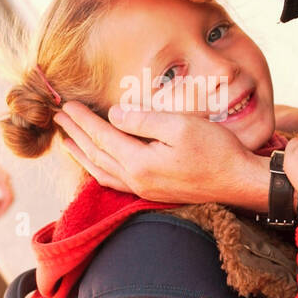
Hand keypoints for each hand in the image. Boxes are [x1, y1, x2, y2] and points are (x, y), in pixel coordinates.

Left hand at [0, 148, 14, 216]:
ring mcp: (5, 178)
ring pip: (8, 194)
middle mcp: (6, 179)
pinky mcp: (2, 178)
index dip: (5, 208)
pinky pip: (4, 190)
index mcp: (3, 180)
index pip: (8, 198)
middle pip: (10, 197)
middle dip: (5, 208)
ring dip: (2, 203)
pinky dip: (1, 198)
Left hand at [53, 100, 267, 208]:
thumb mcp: (180, 125)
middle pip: (95, 154)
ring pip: (101, 171)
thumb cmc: (216, 150)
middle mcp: (137, 180)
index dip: (82, 119)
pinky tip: (97, 164)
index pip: (101, 136)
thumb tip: (114, 115)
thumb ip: (143, 120)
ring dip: (82, 154)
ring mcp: (144, 189)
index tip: (67, 104)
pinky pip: (115, 182)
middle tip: (58, 117)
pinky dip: (99, 169)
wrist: (239, 182)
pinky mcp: (154, 193)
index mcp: (139, 162)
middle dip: (75, 134)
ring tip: (67, 141)